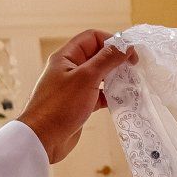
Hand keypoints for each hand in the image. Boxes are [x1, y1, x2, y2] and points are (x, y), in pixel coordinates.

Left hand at [17, 29, 134, 162]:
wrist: (43, 139)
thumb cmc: (60, 106)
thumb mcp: (86, 78)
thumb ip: (107, 60)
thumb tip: (124, 46)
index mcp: (66, 57)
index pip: (92, 38)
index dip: (111, 41)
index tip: (128, 52)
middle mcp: (69, 69)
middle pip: (97, 56)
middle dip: (115, 60)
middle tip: (133, 68)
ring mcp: (74, 87)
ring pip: (99, 76)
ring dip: (115, 78)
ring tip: (130, 83)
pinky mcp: (79, 104)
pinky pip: (98, 94)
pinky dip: (110, 95)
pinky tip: (122, 99)